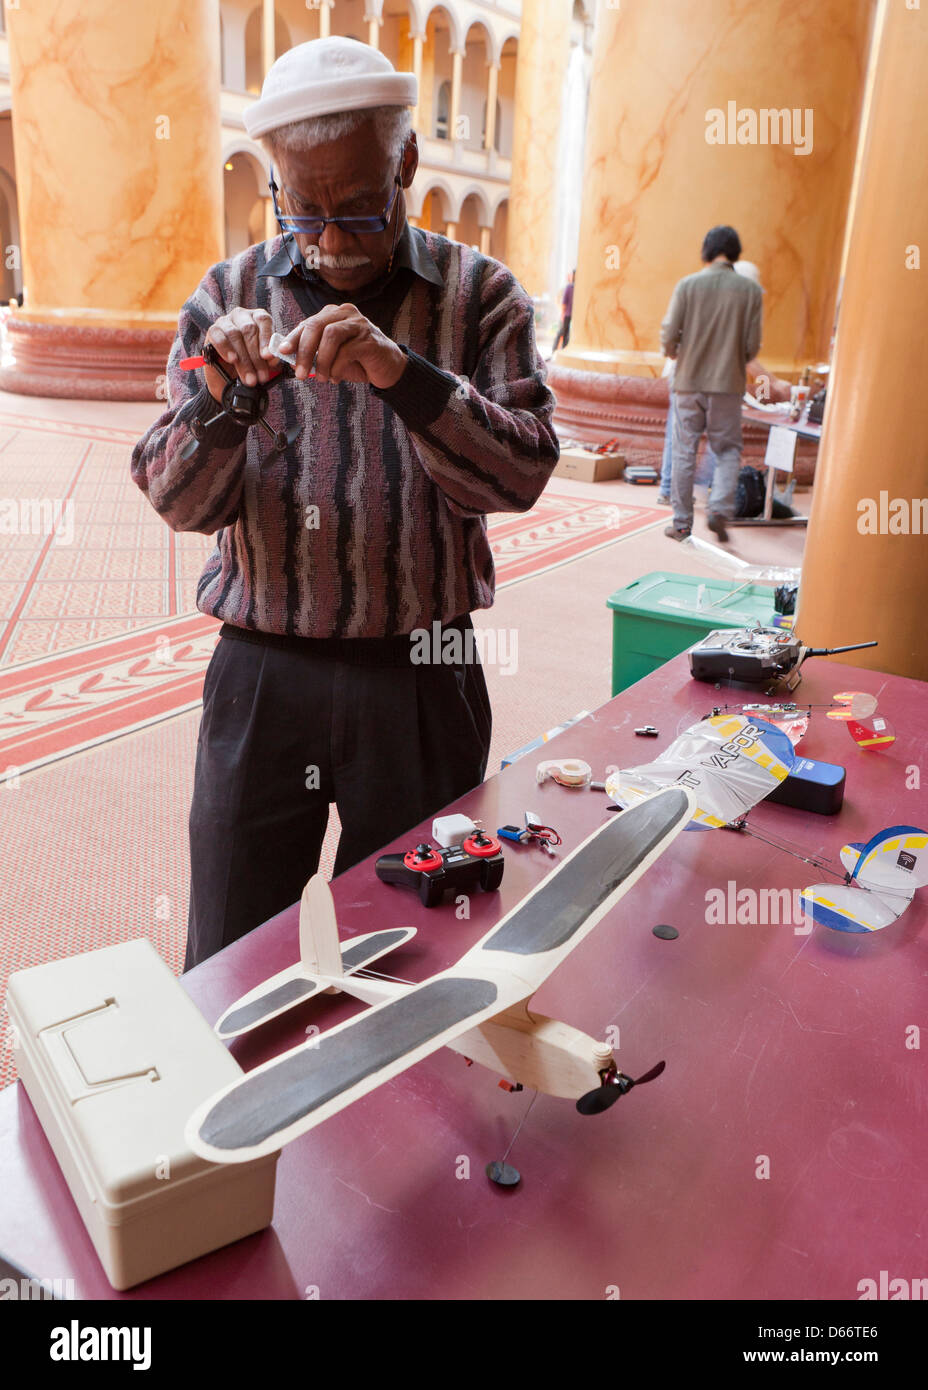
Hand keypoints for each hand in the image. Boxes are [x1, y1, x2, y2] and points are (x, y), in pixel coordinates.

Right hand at [203, 308, 280, 403]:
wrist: (230, 377)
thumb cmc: (252, 364)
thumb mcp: (266, 362)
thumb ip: (271, 358)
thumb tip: (273, 358)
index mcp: (258, 318)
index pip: (264, 321)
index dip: (267, 338)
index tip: (268, 356)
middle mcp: (242, 316)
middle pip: (249, 330)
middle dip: (256, 356)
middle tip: (261, 377)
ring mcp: (225, 321)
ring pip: (234, 335)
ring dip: (243, 359)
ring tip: (249, 378)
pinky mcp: (213, 331)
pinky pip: (218, 337)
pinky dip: (226, 349)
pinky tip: (232, 360)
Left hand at [276, 304, 407, 388]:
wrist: (389, 369)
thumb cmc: (358, 361)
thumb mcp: (331, 357)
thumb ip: (314, 354)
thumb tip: (290, 360)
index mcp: (333, 314)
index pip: (308, 323)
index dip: (292, 338)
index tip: (280, 353)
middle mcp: (345, 313)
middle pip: (317, 325)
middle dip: (304, 350)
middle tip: (299, 373)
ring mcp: (359, 324)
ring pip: (331, 335)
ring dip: (321, 360)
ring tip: (320, 378)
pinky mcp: (370, 339)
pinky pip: (347, 351)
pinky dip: (337, 367)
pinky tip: (335, 378)